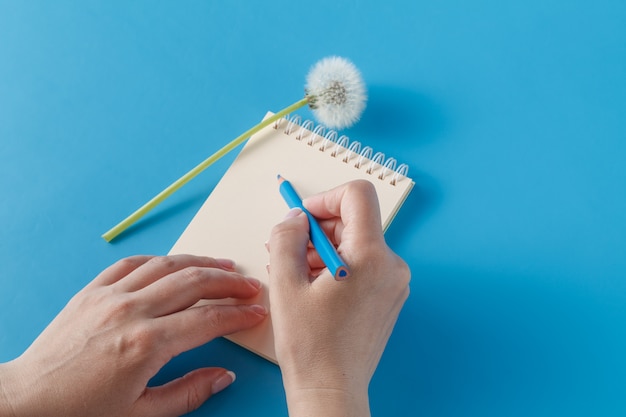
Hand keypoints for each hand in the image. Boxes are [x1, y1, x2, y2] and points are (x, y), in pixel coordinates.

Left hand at [0, 255, 266, 416]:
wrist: (25, 402)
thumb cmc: (79, 413)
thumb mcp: (141, 414)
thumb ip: (188, 392)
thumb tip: (224, 376)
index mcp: (147, 344)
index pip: (208, 320)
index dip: (238, 314)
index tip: (257, 312)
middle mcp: (132, 311)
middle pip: (194, 283)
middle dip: (229, 282)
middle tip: (251, 285)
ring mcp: (110, 296)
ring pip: (168, 266)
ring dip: (201, 262)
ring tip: (225, 264)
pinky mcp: (92, 290)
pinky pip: (132, 263)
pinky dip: (160, 259)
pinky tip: (175, 262)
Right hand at [268, 180, 410, 416]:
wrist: (332, 390)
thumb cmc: (312, 346)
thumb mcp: (286, 284)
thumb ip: (286, 238)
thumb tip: (295, 217)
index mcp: (371, 256)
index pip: (357, 195)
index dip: (325, 198)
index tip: (302, 217)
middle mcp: (391, 265)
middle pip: (354, 221)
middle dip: (317, 229)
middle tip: (287, 247)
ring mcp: (393, 282)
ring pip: (355, 243)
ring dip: (322, 249)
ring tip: (293, 272)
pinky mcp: (388, 296)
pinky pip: (362, 264)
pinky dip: (336, 265)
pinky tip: (311, 285)